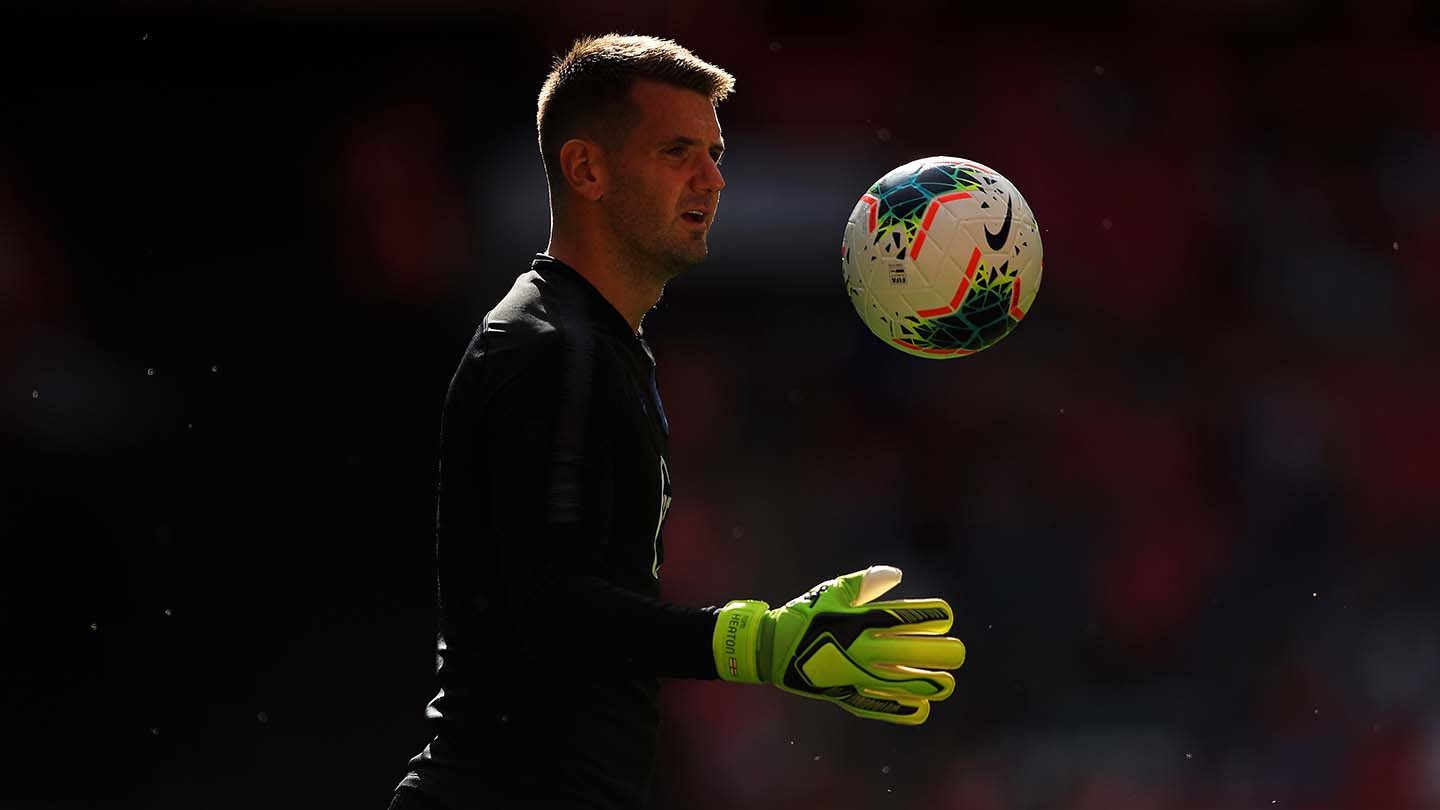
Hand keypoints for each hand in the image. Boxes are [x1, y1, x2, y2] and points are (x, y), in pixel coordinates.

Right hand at [712, 565, 965, 724]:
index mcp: (857, 620)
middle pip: (909, 651)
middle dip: (938, 652)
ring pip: (900, 682)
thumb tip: (897, 574)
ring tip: (948, 683)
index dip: (929, 617)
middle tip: (958, 652)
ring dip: (928, 682)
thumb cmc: (804, 615)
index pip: (902, 617)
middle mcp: (860, 648)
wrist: (771, 649)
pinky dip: (902, 709)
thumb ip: (864, 582)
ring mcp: (854, 674)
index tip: (946, 616)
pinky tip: (922, 709)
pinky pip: (879, 705)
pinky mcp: (846, 693)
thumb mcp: (831, 591)